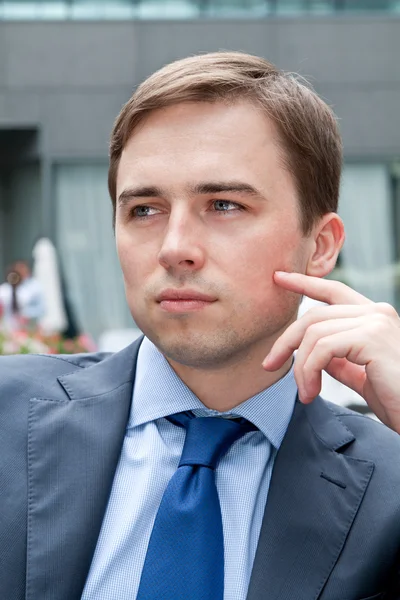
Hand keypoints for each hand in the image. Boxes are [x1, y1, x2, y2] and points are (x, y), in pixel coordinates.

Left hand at [262, 271, 399, 433]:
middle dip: (286, 340)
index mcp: (374, 317)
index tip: (279, 278)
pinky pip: (323, 348)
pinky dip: (309, 370)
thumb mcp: (359, 374)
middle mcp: (376, 312)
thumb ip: (338, 359)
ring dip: (300, 366)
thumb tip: (311, 352)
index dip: (304, 282)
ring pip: (314, 333)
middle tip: (269, 364)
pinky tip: (312, 391)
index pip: (333, 290)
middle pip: (314, 315)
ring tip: (304, 392)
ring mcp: (375, 321)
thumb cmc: (395, 399)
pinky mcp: (372, 337)